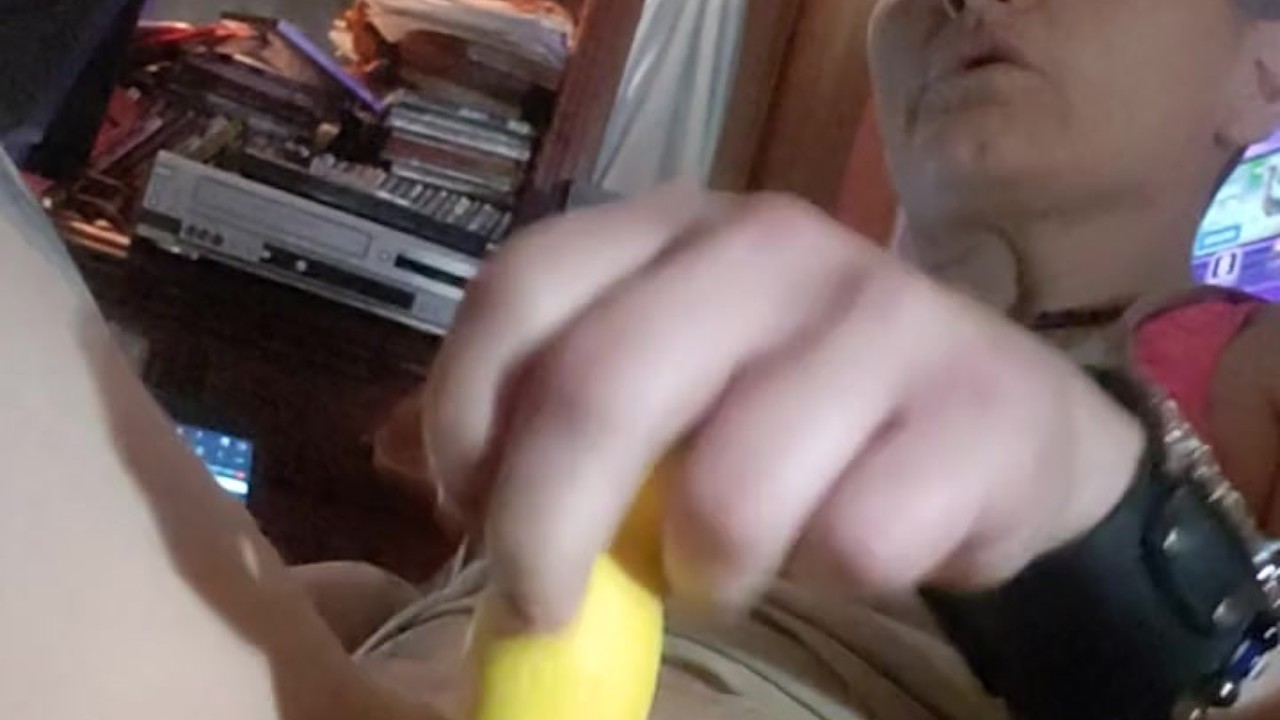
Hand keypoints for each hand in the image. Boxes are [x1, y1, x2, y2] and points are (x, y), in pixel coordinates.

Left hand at [423, 186, 1143, 628]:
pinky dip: (831, 575)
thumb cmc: (797, 405)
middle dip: (547, 530)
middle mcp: (769, 246)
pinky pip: (856, 540)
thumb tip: (389, 451)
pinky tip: (851, 542)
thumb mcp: (661, 379)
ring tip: (733, 563)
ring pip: (733, 490)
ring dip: (710, 569)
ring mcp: (882, 317)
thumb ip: (538, 405)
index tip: (461, 505)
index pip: (523, 287)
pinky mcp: (976, 409)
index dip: (463, 409)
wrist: (1002, 423)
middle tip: (542, 608)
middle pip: (602, 386)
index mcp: (672, 225)